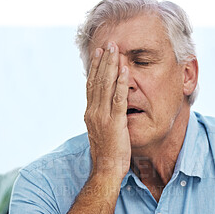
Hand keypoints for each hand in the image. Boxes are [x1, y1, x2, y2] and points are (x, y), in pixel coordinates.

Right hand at [84, 42, 130, 180]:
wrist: (106, 170)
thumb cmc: (107, 154)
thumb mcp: (101, 132)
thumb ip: (102, 118)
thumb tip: (106, 109)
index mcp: (90, 114)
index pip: (91, 86)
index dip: (94, 68)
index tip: (98, 53)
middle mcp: (93, 112)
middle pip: (96, 81)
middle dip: (102, 61)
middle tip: (107, 43)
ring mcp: (102, 117)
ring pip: (105, 86)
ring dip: (110, 66)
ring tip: (114, 49)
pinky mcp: (114, 123)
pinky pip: (118, 99)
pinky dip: (120, 83)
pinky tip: (124, 70)